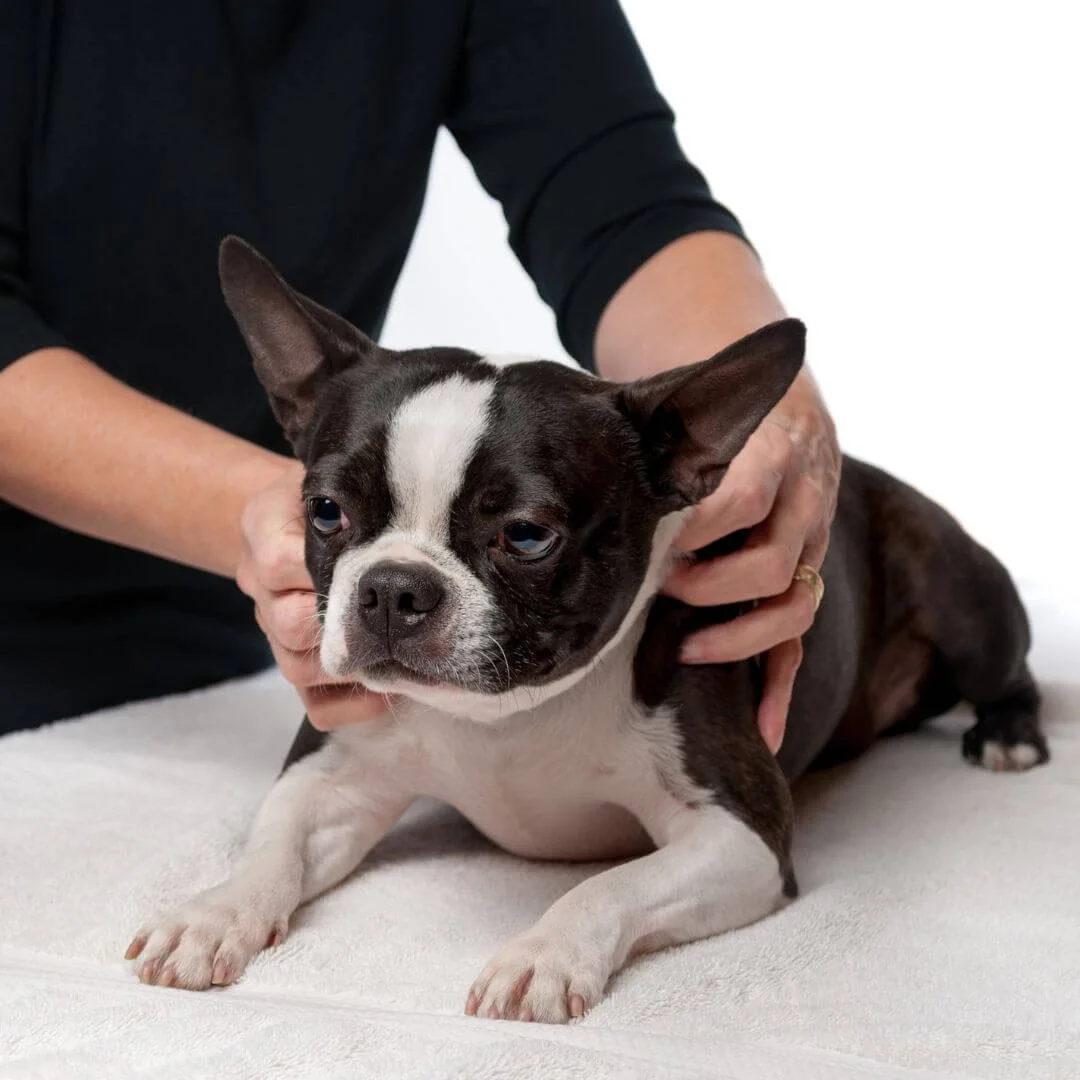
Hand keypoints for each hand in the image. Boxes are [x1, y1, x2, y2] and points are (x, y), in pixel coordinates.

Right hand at [236, 461, 386, 729]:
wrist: (299, 519)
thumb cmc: (328, 499)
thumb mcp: (324, 480)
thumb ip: (341, 493)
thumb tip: (376, 510)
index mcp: (264, 534)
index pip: (277, 563)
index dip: (319, 569)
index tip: (364, 564)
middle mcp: (262, 589)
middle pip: (288, 624)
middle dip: (339, 620)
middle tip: (388, 613)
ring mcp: (277, 633)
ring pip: (298, 668)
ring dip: (346, 666)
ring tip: (393, 653)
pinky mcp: (300, 667)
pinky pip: (317, 705)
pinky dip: (351, 704)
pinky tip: (385, 690)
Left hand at [663, 370, 840, 753]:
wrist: (790, 413)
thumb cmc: (724, 423)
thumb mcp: (705, 414)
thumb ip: (671, 442)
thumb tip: (590, 461)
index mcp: (774, 457)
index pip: (743, 498)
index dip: (698, 527)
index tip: (658, 543)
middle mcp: (802, 507)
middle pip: (773, 563)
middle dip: (713, 586)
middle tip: (663, 589)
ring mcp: (811, 552)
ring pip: (796, 606)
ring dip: (742, 639)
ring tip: (690, 652)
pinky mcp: (806, 587)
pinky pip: (800, 643)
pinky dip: (781, 690)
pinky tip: (762, 730)